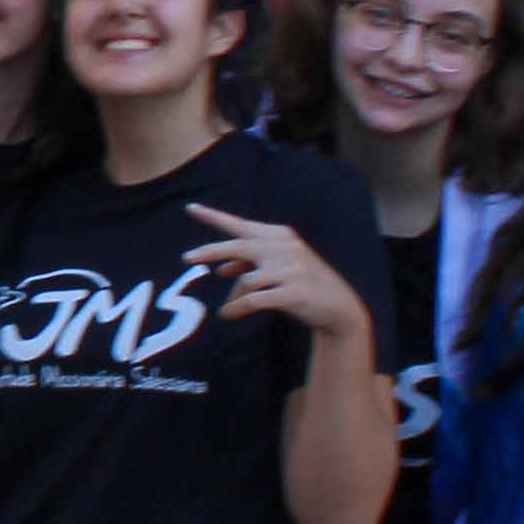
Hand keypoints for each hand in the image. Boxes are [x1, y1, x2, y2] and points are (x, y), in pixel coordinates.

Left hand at [189, 205, 375, 342]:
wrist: (339, 308)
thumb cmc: (302, 286)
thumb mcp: (278, 269)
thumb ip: (250, 264)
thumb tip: (219, 269)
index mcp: (281, 236)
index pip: (241, 225)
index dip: (215, 217)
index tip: (191, 208)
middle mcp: (286, 248)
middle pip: (239, 246)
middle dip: (210, 251)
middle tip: (184, 257)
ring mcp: (292, 269)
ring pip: (246, 280)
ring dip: (233, 297)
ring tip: (229, 309)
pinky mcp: (294, 292)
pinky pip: (254, 300)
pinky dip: (237, 308)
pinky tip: (229, 315)